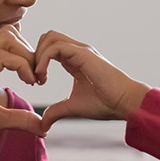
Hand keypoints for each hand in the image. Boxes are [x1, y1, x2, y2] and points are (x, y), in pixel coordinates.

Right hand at [0, 26, 43, 154]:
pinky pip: (5, 56)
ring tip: (34, 79)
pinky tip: (28, 82)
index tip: (35, 77)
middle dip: (30, 52)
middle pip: (10, 33)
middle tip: (38, 77)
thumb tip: (43, 126)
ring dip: (29, 57)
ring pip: (9, 39)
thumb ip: (19, 118)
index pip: (6, 39)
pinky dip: (23, 66)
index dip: (26, 54)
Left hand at [33, 31, 149, 134]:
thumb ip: (56, 111)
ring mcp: (80, 50)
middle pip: (47, 37)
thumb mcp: (73, 107)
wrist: (124, 103)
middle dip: (35, 54)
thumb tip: (43, 124)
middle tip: (36, 77)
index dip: (38, 61)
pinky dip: (43, 59)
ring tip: (39, 77)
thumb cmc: (105, 103)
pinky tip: (43, 76)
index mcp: (74, 60)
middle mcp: (77, 51)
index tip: (38, 82)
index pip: (49, 48)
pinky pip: (55, 47)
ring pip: (50, 37)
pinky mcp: (83, 54)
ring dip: (38, 55)